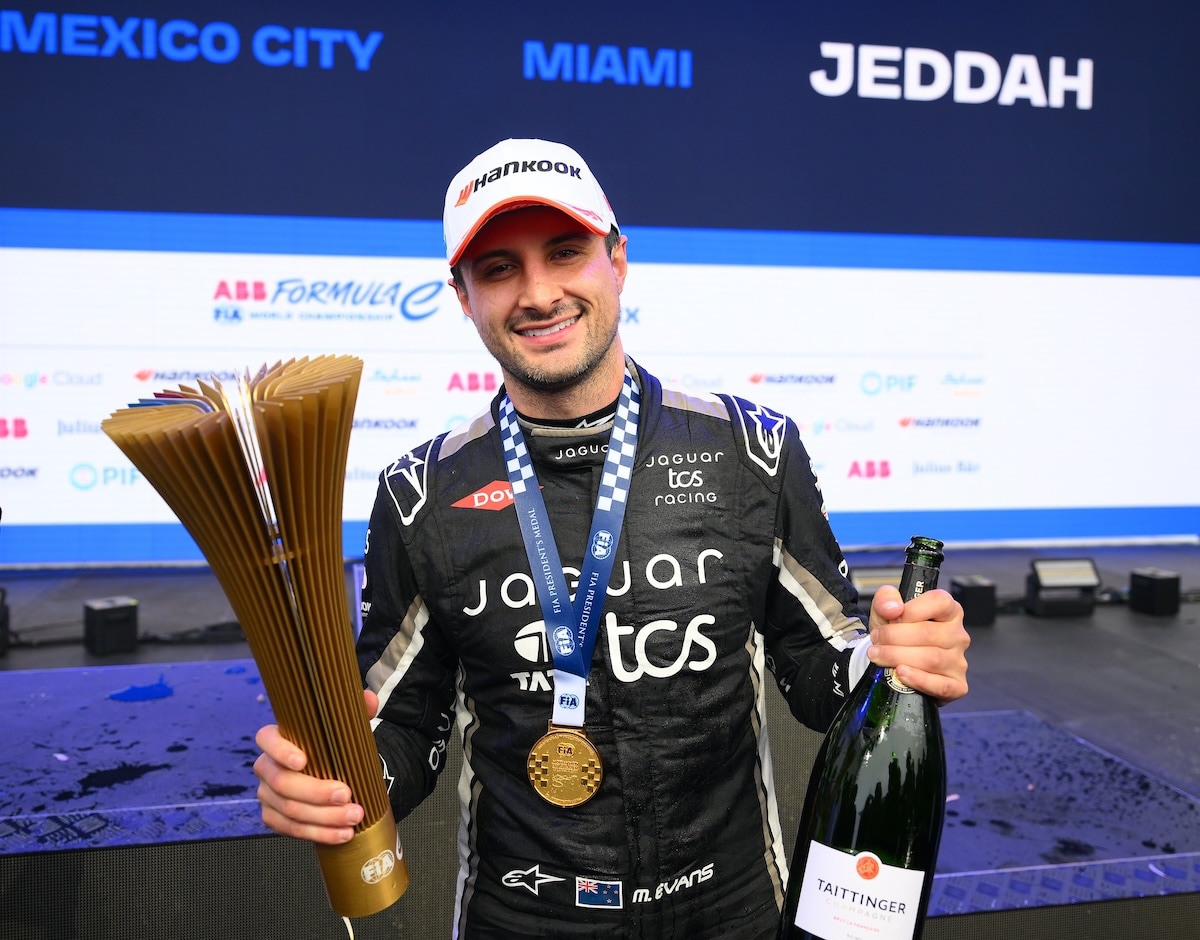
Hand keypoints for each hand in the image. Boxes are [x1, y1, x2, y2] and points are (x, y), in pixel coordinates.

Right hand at [253, 689, 379, 843]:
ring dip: (324, 818)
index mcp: (276, 739)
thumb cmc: (330, 747)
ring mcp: (268, 794)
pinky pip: (292, 830)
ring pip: (290, 811)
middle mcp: (267, 767)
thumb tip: (368, 698)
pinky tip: (341, 834)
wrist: (328, 772)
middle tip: (347, 795)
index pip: (267, 740)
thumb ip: (355, 709)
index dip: (281, 750)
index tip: (303, 760)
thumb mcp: (343, 726)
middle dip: (317, 793)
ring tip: (353, 817)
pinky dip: (319, 834)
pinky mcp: (274, 817)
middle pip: (283, 783)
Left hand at [866, 587, 968, 704]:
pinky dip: (918, 679)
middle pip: (929, 634)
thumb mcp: (885, 610)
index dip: (911, 610)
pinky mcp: (956, 685)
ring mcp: (959, 661)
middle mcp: (958, 635)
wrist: (891, 661)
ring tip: (879, 655)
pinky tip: (900, 673)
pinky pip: (941, 685)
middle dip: (895, 637)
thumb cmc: (895, 632)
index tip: (891, 618)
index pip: (940, 602)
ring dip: (898, 657)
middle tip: (876, 640)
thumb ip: (886, 599)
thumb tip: (893, 608)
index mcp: (949, 611)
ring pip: (931, 659)